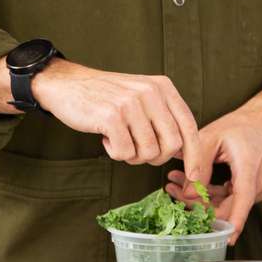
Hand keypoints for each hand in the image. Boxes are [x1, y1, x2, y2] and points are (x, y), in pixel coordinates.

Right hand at [33, 60, 206, 171]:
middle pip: (171, 145)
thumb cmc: (106, 97)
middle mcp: (151, 92)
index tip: (194, 176)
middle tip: (136, 150)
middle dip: (155, 157)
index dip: (194, 155)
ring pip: (148, 152)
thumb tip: (186, 152)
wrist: (67, 84)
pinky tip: (105, 137)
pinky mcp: (112, 116)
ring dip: (132, 155)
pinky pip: (124, 153)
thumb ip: (163, 117)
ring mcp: (131, 103)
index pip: (188, 126)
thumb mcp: (142, 96)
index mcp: (163, 87)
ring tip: (118, 139)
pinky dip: (115, 153)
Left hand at [168, 98, 261, 241]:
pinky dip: (212, 193)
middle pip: (227, 207)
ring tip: (175, 180)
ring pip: (227, 203)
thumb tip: (188, 193)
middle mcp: (258, 184)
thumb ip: (199, 164)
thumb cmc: (243, 125)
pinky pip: (232, 198)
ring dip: (202, 197)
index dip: (230, 225)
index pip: (241, 204)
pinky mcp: (254, 189)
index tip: (221, 240)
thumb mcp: (214, 136)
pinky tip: (194, 182)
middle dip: (197, 203)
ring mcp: (258, 188)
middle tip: (171, 189)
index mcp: (250, 170)